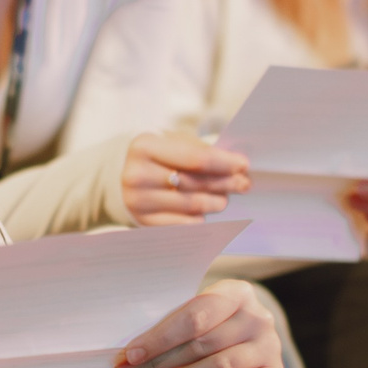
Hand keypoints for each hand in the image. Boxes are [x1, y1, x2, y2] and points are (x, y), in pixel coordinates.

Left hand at [108, 280, 282, 367]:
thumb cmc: (206, 332)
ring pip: (222, 366)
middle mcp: (257, 316)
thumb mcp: (188, 325)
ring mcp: (270, 345)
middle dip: (160, 363)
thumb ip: (162, 339)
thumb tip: (120, 364)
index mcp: (235, 292)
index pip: (195, 315)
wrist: (241, 347)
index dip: (160, 337)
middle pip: (203, 343)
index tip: (129, 355)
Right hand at [119, 131, 248, 224]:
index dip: (224, 163)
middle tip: (244, 184)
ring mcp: (138, 201)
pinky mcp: (143, 221)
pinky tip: (207, 213)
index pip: (196, 158)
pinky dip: (199, 219)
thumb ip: (201, 151)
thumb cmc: (158, 156)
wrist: (123, 175)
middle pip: (195, 183)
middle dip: (224, 183)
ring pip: (191, 205)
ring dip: (215, 202)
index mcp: (145, 146)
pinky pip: (182, 224)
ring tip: (225, 199)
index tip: (244, 165)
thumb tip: (237, 168)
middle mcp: (136, 174)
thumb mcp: (172, 142)